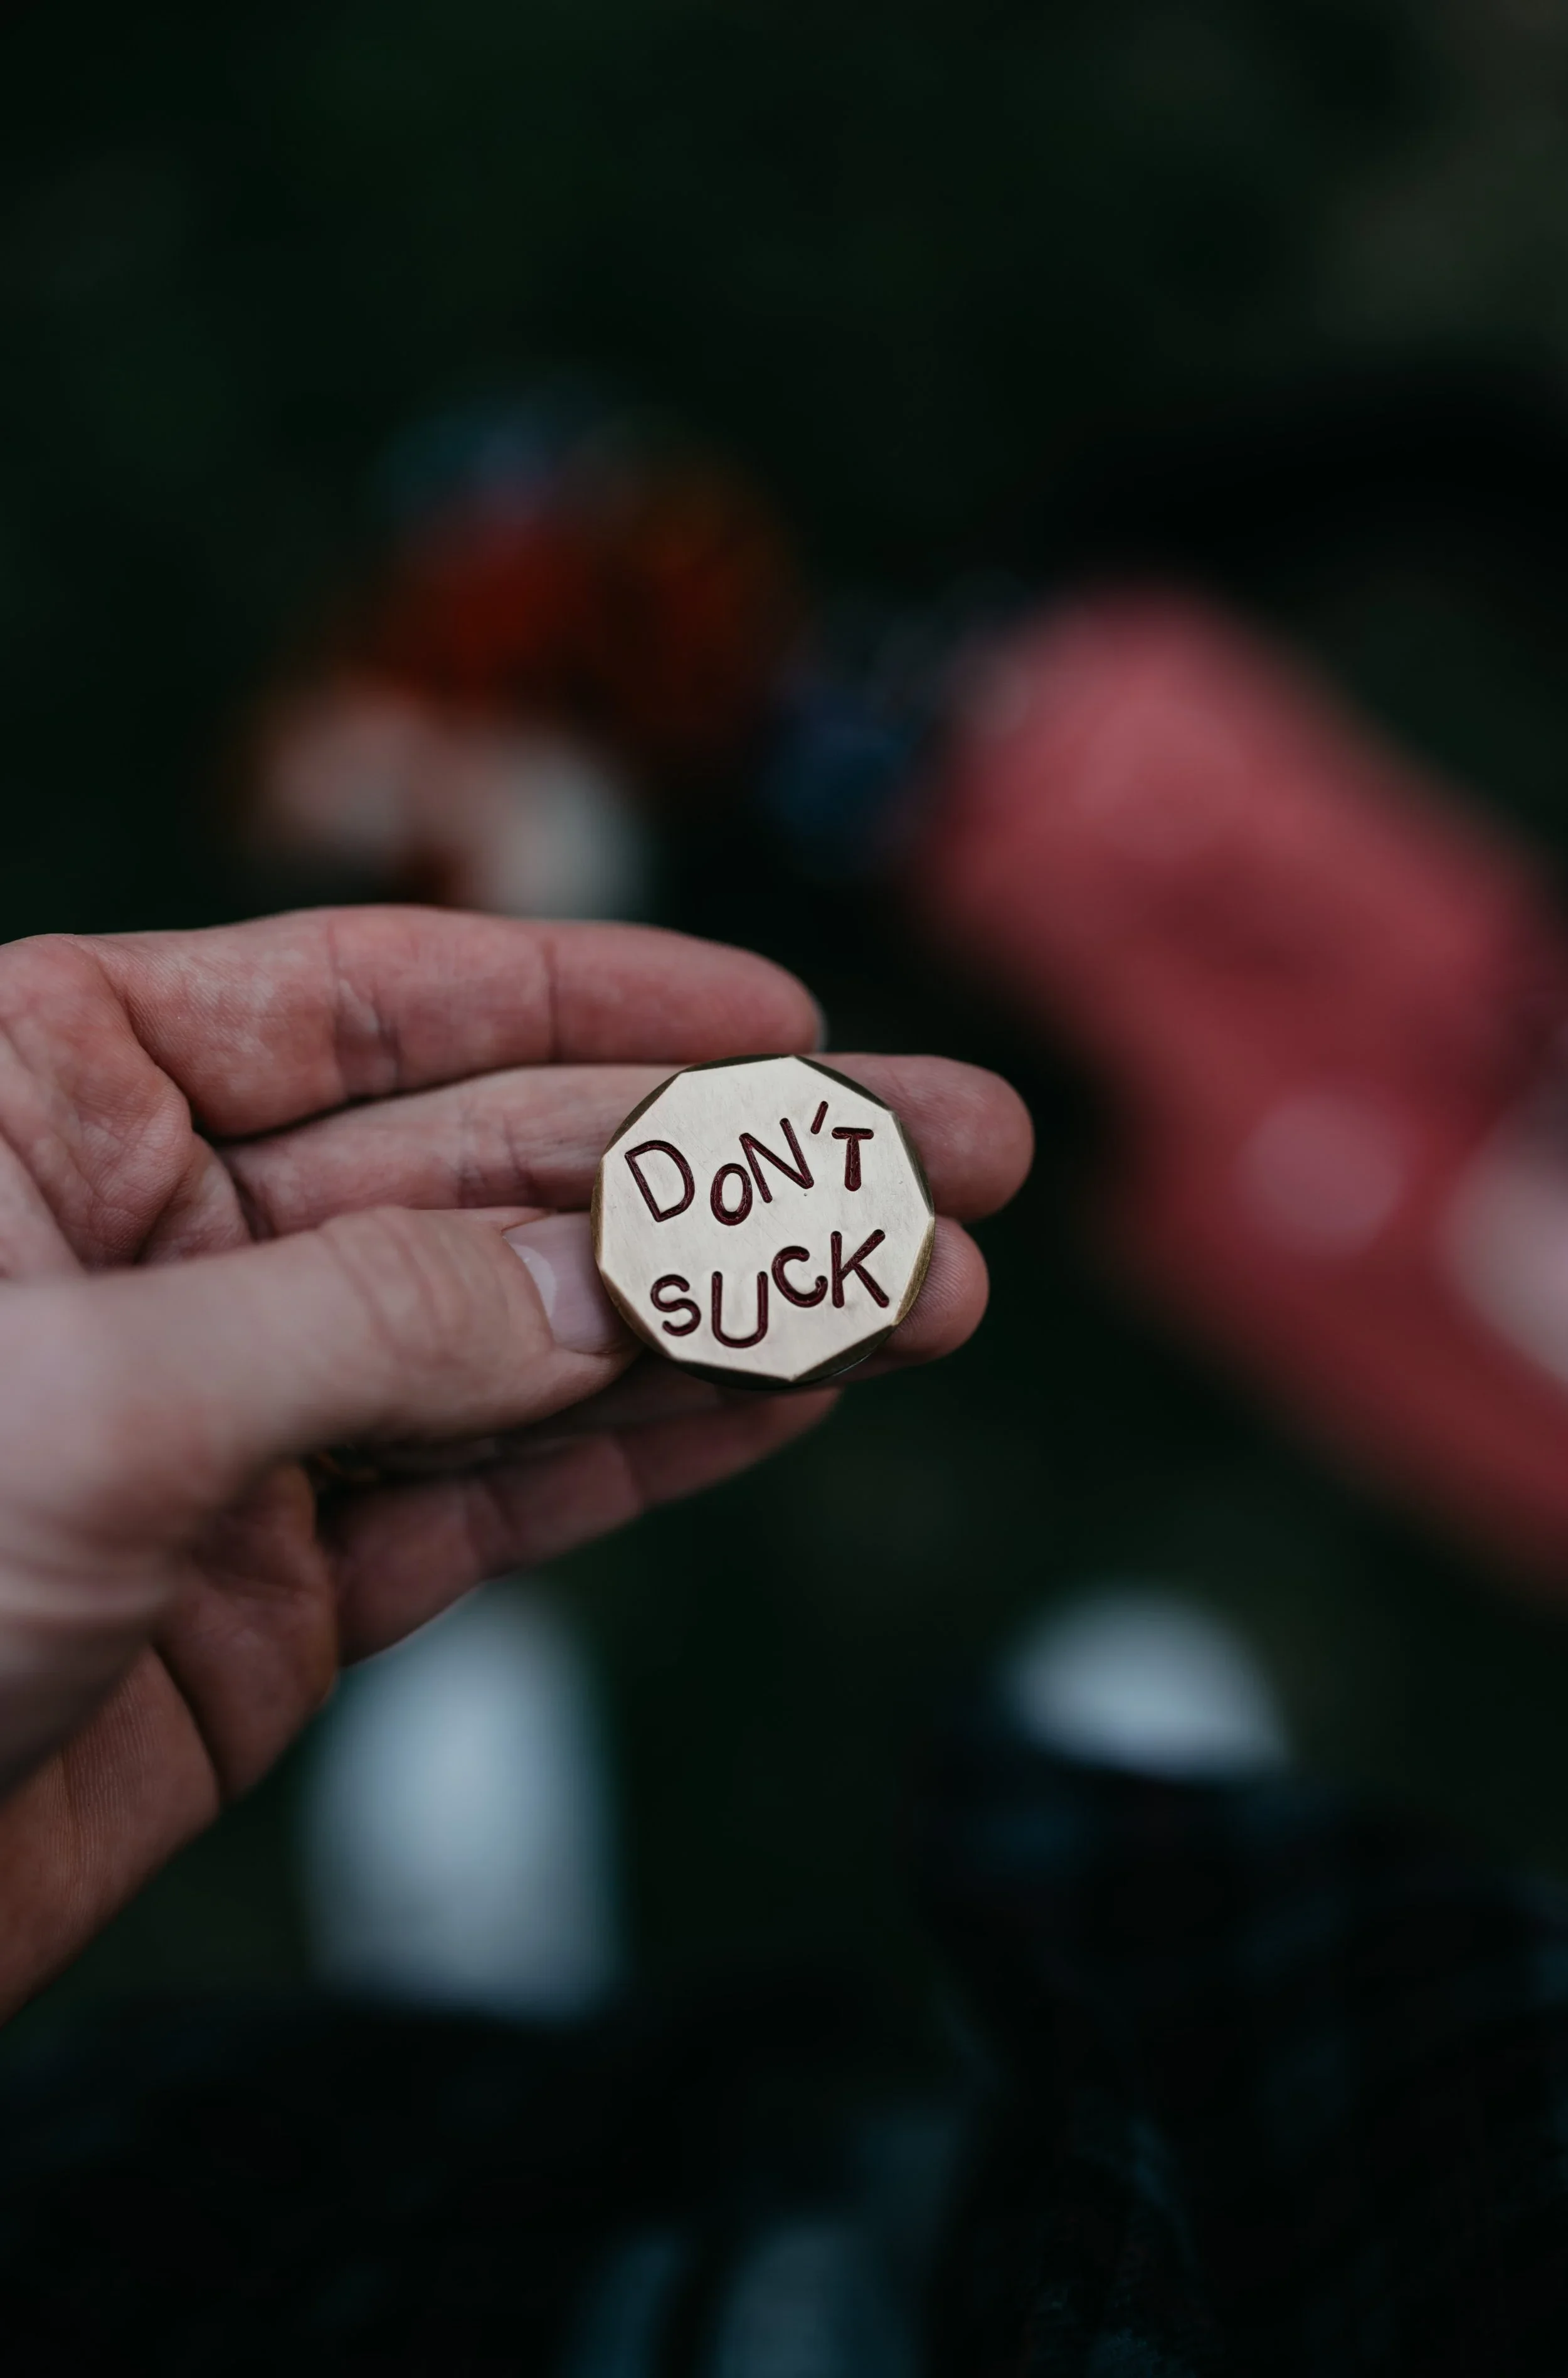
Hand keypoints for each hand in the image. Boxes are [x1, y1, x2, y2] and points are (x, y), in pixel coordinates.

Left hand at [0, 907, 1029, 2012]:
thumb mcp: (88, 1406)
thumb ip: (372, 1323)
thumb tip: (616, 1282)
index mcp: (60, 1099)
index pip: (377, 1000)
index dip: (606, 999)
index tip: (789, 1021)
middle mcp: (164, 1237)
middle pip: (503, 1170)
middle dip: (733, 1170)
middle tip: (966, 1152)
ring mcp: (239, 1414)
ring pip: (533, 1337)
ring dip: (738, 1314)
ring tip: (934, 1287)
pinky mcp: (278, 1592)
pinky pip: (498, 1493)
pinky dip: (650, 1445)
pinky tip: (795, 1391)